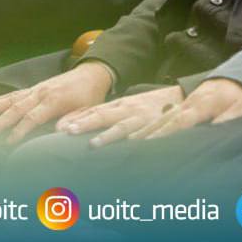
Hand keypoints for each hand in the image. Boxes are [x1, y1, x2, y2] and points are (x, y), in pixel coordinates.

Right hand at [0, 62, 114, 143]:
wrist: (92, 74)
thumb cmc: (90, 95)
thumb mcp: (88, 109)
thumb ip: (74, 120)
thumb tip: (60, 132)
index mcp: (54, 100)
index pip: (33, 117)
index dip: (20, 130)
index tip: (8, 142)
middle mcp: (42, 92)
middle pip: (17, 107)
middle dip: (1, 120)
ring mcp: (37, 88)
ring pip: (12, 98)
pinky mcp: (35, 87)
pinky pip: (14, 94)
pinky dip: (0, 99)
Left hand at [58, 84, 185, 147]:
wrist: (180, 97)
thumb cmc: (149, 106)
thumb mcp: (128, 107)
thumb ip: (109, 116)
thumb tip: (84, 128)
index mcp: (119, 105)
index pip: (94, 110)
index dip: (77, 119)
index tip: (61, 128)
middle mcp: (127, 109)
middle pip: (102, 115)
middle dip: (85, 123)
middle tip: (69, 132)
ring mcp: (142, 117)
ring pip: (121, 126)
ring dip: (107, 135)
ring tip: (94, 144)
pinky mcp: (157, 125)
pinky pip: (146, 133)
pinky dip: (139, 139)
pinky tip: (132, 145)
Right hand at [128, 78, 241, 140]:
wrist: (240, 76)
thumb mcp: (241, 109)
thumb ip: (227, 121)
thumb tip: (214, 134)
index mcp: (202, 105)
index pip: (180, 122)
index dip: (164, 133)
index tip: (150, 144)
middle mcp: (188, 103)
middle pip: (163, 120)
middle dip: (146, 133)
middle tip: (129, 146)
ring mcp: (183, 103)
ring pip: (160, 117)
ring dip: (142, 130)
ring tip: (127, 140)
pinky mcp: (183, 105)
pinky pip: (163, 116)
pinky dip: (149, 125)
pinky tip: (137, 135)